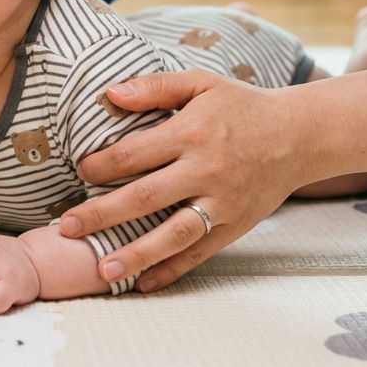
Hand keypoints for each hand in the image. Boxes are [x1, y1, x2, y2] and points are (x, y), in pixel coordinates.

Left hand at [58, 67, 366, 293]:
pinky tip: (144, 284)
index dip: (102, 165)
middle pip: (145, 197)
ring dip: (136, 254)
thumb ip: (154, 87)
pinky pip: (199, 253)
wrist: (299, 135)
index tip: (80, 172)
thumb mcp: (200, 83)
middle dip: (102, 214)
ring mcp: (221, 202)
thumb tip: (110, 93)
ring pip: (173, 234)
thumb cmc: (241, 106)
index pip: (135, 154)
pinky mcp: (235, 225)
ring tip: (102, 270)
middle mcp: (205, 171)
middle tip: (66, 227)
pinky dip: (172, 270)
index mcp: (191, 133)